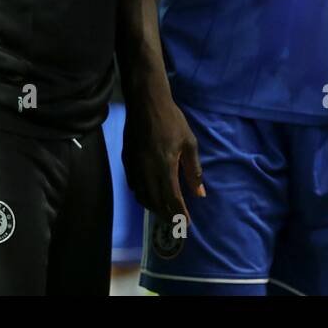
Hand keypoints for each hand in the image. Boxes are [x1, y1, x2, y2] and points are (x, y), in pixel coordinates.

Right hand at [122, 89, 205, 223]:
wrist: (146, 103)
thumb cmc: (172, 120)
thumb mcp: (189, 143)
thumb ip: (194, 170)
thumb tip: (200, 193)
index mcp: (164, 167)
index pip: (172, 199)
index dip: (180, 213)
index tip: (187, 223)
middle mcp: (147, 172)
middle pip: (156, 203)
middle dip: (167, 215)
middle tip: (177, 222)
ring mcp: (134, 168)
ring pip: (142, 197)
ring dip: (154, 208)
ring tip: (165, 212)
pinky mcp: (127, 162)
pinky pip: (134, 187)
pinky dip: (143, 197)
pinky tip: (150, 196)